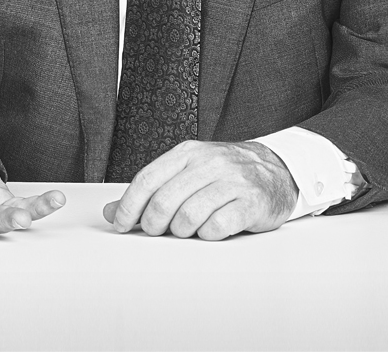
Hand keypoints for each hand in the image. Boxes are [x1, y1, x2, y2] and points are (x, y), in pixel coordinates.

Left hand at [102, 139, 297, 240]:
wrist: (277, 170)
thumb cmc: (226, 174)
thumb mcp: (187, 172)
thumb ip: (151, 190)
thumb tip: (110, 212)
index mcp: (188, 153)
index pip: (147, 179)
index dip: (128, 206)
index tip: (120, 225)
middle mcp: (209, 162)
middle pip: (164, 201)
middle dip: (153, 224)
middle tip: (156, 232)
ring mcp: (231, 181)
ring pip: (188, 216)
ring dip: (181, 232)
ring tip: (187, 230)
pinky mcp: (250, 202)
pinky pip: (216, 227)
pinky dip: (207, 235)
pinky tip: (211, 230)